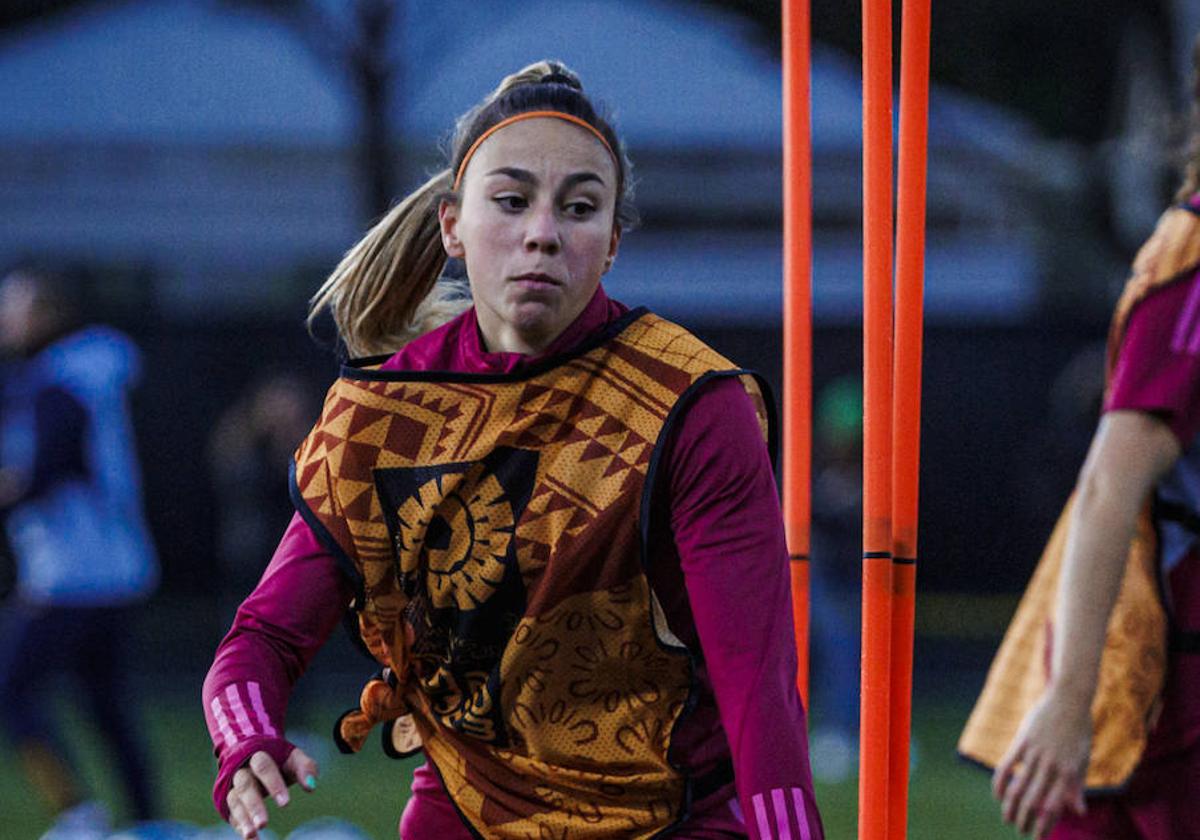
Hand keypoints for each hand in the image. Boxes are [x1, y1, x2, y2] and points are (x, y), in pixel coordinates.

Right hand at [226, 747, 317, 838]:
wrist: (253, 756)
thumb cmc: (281, 761)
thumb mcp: (294, 759)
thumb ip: (305, 768)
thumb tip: (311, 786)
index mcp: (258, 756)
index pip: (263, 766)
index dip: (273, 784)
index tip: (285, 804)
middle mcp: (243, 771)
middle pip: (245, 786)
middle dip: (254, 805)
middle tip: (264, 824)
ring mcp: (234, 786)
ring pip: (235, 801)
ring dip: (243, 818)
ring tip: (252, 835)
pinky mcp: (229, 801)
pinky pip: (232, 813)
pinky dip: (240, 825)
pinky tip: (251, 838)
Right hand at [993, 688, 1090, 837]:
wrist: (1069, 700)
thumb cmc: (1078, 732)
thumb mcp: (1082, 760)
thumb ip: (1076, 786)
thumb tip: (1079, 812)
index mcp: (1070, 773)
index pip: (1055, 807)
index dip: (1045, 825)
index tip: (1038, 837)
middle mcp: (1053, 766)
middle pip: (1035, 802)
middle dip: (1026, 821)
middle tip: (1020, 831)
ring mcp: (1036, 754)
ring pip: (1019, 787)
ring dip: (1012, 807)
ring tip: (1007, 818)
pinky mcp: (1022, 742)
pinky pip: (1007, 766)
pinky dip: (1000, 783)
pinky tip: (998, 795)